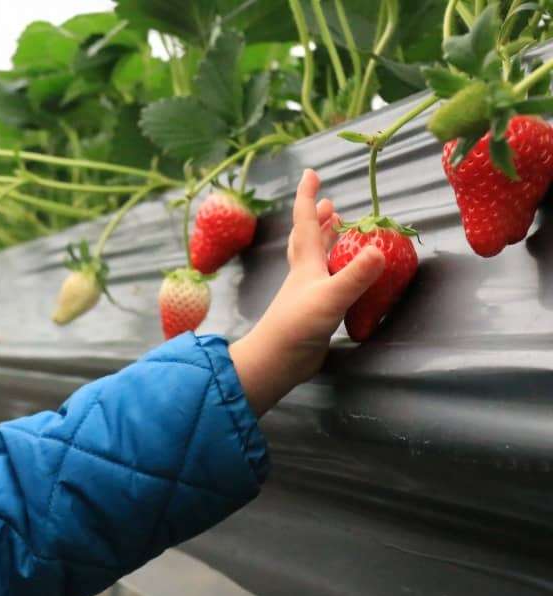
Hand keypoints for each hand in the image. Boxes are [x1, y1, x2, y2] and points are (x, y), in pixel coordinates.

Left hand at [230, 169, 384, 416]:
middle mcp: (304, 274)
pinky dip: (333, 271)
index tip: (311, 173)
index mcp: (305, 264)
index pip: (306, 222)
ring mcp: (306, 293)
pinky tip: (341, 277)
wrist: (275, 362)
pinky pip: (325, 282)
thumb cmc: (297, 327)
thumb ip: (354, 276)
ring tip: (336, 230)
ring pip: (315, 260)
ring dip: (326, 243)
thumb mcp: (330, 298)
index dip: (308, 197)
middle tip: (329, 204)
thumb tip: (379, 248)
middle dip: (318, 219)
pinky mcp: (312, 312)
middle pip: (309, 239)